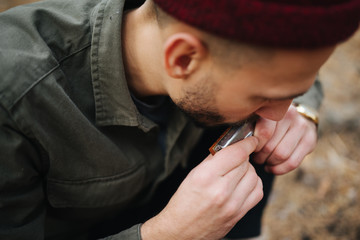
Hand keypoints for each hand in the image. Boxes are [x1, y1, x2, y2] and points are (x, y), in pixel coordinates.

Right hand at [141, 137, 262, 239]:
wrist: (181, 231)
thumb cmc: (184, 202)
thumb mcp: (192, 175)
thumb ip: (213, 159)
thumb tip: (231, 146)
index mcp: (206, 177)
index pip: (236, 153)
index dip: (246, 143)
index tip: (251, 140)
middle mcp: (221, 191)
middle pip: (246, 164)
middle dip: (242, 158)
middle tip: (234, 159)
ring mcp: (232, 205)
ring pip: (254, 177)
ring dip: (248, 171)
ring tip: (237, 173)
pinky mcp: (239, 214)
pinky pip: (257, 192)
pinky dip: (253, 184)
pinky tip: (242, 184)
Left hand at [253, 105, 317, 174]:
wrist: (297, 117)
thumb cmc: (271, 122)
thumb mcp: (260, 118)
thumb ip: (251, 126)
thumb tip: (240, 144)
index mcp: (274, 109)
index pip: (264, 132)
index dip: (255, 145)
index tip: (251, 148)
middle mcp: (290, 116)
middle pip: (271, 146)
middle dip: (260, 156)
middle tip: (256, 158)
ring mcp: (302, 128)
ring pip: (282, 155)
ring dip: (269, 163)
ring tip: (264, 162)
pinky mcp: (310, 140)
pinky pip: (292, 162)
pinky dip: (279, 169)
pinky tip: (272, 167)